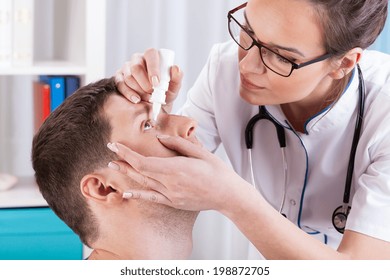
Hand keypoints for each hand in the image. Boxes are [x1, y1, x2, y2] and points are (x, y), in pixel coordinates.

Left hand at [107, 136, 249, 211]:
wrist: (227, 194)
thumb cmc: (217, 171)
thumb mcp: (200, 152)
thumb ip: (178, 144)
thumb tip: (159, 138)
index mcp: (176, 168)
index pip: (143, 161)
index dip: (126, 153)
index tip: (116, 145)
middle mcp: (170, 183)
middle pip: (140, 171)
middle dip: (123, 160)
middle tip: (111, 152)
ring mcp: (170, 195)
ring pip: (143, 183)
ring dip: (127, 174)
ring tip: (114, 166)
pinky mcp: (173, 202)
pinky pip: (152, 198)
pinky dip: (138, 195)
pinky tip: (126, 194)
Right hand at [115, 48, 182, 113]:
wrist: (155, 106)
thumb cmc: (165, 93)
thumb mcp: (174, 88)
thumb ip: (177, 78)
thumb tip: (175, 67)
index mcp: (152, 57)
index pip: (151, 54)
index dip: (153, 68)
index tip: (157, 83)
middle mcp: (138, 59)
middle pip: (136, 66)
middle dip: (144, 83)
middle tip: (151, 93)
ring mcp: (126, 68)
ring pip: (128, 77)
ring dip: (138, 90)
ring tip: (147, 98)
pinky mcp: (119, 78)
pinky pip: (120, 84)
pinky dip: (129, 94)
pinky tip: (137, 100)